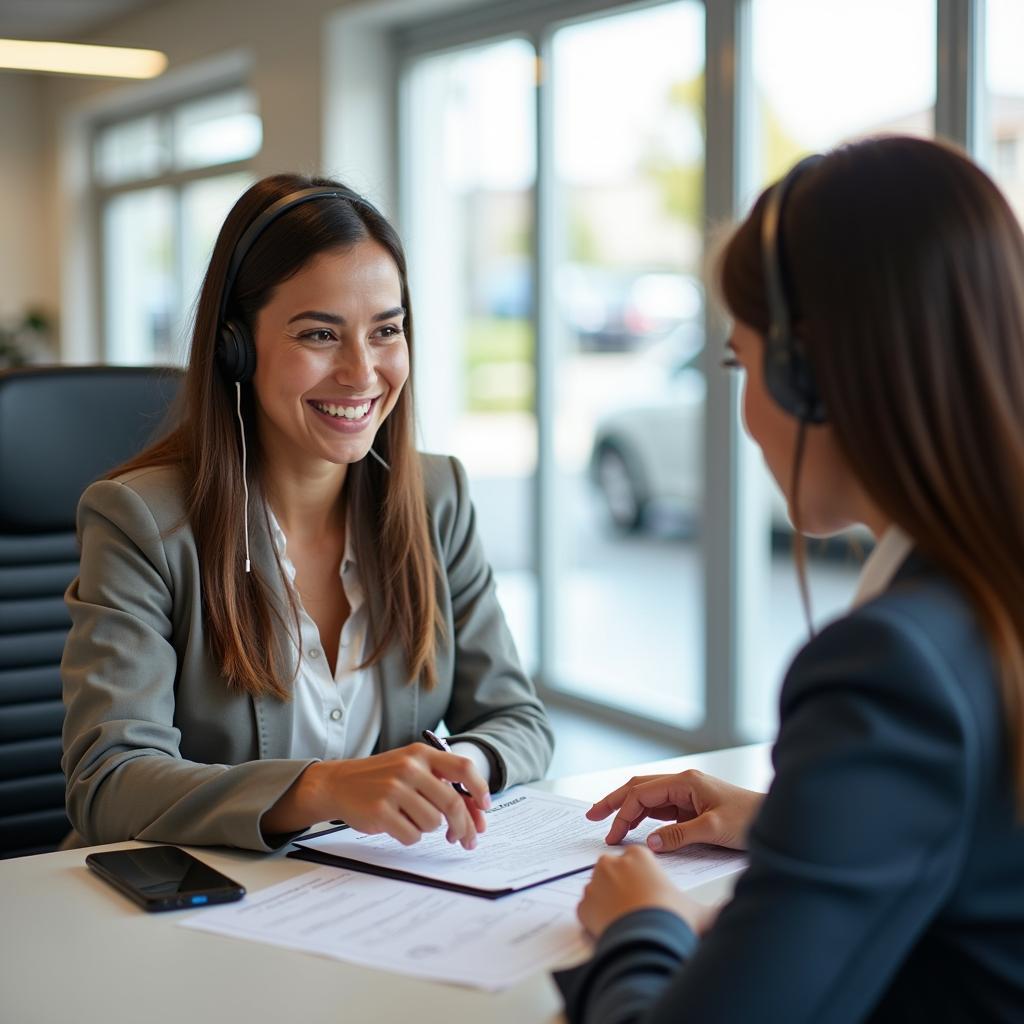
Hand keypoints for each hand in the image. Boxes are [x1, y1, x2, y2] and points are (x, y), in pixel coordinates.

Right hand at [267, 744, 490, 848]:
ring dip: (428, 828)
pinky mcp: (380, 811)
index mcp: (421, 754)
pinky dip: (410, 836)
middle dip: (464, 826)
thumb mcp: (411, 767)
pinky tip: (397, 825)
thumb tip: (477, 815)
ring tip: (411, 818)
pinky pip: (412, 835)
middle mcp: (409, 767)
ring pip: (433, 823)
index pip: (463, 768)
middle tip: (467, 840)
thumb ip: (441, 784)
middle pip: (452, 803)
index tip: (486, 809)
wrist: (338, 783)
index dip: (480, 789)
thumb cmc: (382, 778)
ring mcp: (394, 788)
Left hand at [577, 846, 715, 938]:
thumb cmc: (672, 921)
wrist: (647, 944)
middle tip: (639, 910)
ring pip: (600, 890)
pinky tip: (613, 930)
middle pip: (616, 872)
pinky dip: (596, 920)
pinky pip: (587, 910)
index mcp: (639, 856)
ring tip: (627, 923)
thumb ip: (716, 908)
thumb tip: (733, 909)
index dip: (645, 879)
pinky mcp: (582, 905)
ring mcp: (594, 884)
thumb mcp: (701, 912)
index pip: (637, 860)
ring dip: (609, 903)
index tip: (651, 895)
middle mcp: (612, 864)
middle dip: (624, 887)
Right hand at [587, 769, 762, 852]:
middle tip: (591, 816)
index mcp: (685, 781)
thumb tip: (650, 843)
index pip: (642, 794)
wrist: (778, 820)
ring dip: (628, 810)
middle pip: (639, 788)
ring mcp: (687, 795)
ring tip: (609, 826)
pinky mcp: (692, 808)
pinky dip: (645, 819)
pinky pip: (661, 811)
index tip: (612, 835)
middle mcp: (683, 784)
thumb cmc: (750, 819)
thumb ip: (679, 835)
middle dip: (614, 801)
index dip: (622, 813)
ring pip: (648, 799)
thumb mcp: (714, 829)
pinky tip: (636, 829)